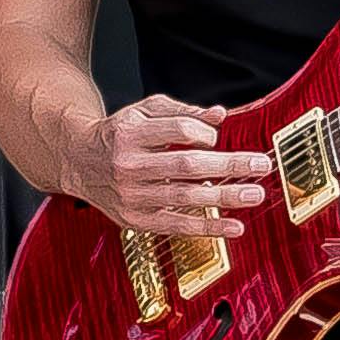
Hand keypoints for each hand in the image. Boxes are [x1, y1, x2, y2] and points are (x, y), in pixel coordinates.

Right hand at [72, 92, 271, 238]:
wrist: (78, 161)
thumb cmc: (119, 134)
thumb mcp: (144, 112)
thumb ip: (182, 112)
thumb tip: (219, 116)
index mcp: (131, 132)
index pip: (177, 131)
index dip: (204, 133)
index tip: (215, 138)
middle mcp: (129, 165)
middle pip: (187, 165)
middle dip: (229, 165)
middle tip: (261, 165)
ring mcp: (132, 195)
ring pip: (186, 197)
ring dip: (225, 196)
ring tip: (255, 193)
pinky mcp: (135, 219)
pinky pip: (178, 226)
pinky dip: (208, 227)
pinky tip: (235, 226)